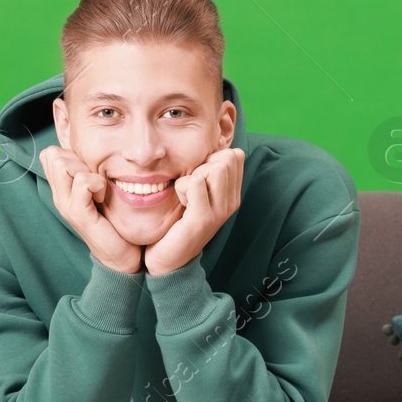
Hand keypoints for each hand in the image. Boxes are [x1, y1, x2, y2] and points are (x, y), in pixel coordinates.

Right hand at [40, 144, 142, 274]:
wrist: (121, 258)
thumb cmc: (114, 223)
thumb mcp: (99, 192)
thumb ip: (91, 174)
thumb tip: (95, 151)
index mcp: (62, 190)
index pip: (50, 153)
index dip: (72, 153)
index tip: (91, 171)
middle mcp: (58, 196)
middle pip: (53, 154)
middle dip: (78, 159)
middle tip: (95, 179)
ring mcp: (65, 205)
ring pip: (62, 163)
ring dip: (87, 170)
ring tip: (99, 189)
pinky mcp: (79, 214)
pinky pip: (82, 182)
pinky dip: (97, 184)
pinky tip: (104, 198)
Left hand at [144, 147, 244, 276]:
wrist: (167, 259)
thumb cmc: (176, 221)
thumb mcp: (195, 193)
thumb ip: (205, 171)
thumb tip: (211, 142)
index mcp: (232, 194)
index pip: (234, 155)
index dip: (212, 158)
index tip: (198, 177)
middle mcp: (231, 203)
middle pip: (226, 157)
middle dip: (202, 165)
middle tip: (190, 188)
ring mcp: (220, 212)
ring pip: (214, 167)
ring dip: (192, 176)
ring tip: (186, 196)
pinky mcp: (203, 219)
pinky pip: (195, 182)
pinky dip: (181, 188)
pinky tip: (180, 204)